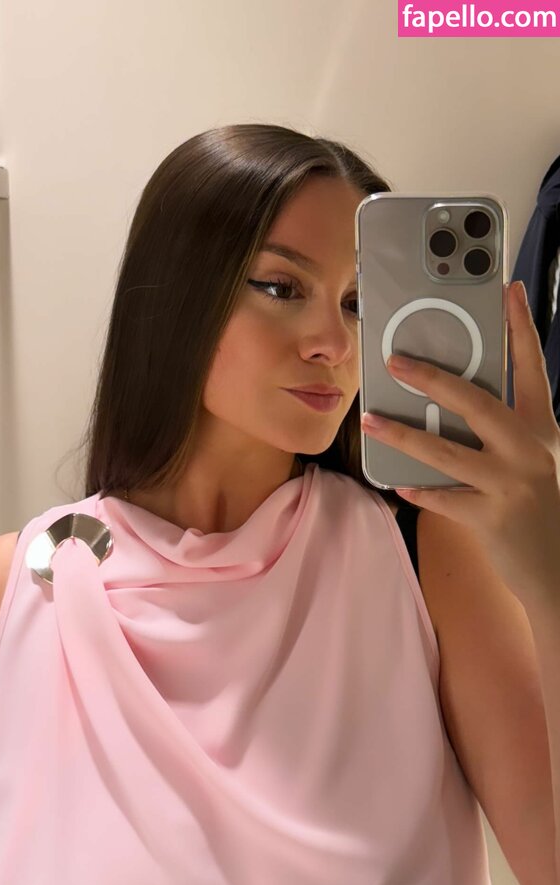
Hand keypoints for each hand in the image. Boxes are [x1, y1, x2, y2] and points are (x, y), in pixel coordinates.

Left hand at [361, 281, 559, 607]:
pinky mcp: (492, 517)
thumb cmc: (538, 505)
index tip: (508, 290)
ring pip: (447, 452)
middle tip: (397, 361)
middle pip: (477, 403)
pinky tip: (399, 483)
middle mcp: (530, 450)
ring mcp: (511, 483)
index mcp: (542, 428)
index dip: (520, 327)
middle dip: (433, 379)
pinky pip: (444, 498)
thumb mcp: (533, 458)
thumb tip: (449, 404)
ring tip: (373, 420)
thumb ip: (501, 430)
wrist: (557, 565)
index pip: (532, 368)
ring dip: (403, 435)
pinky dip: (420, 490)